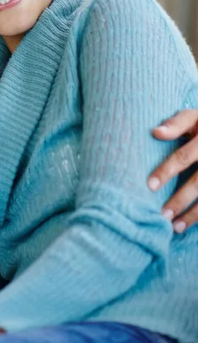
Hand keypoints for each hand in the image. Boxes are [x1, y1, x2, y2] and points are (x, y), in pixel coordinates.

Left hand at [149, 109, 197, 231]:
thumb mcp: (193, 117)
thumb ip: (176, 123)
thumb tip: (155, 132)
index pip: (184, 157)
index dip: (167, 171)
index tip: (150, 186)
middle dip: (180, 199)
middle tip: (161, 214)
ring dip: (192, 213)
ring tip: (174, 226)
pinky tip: (188, 225)